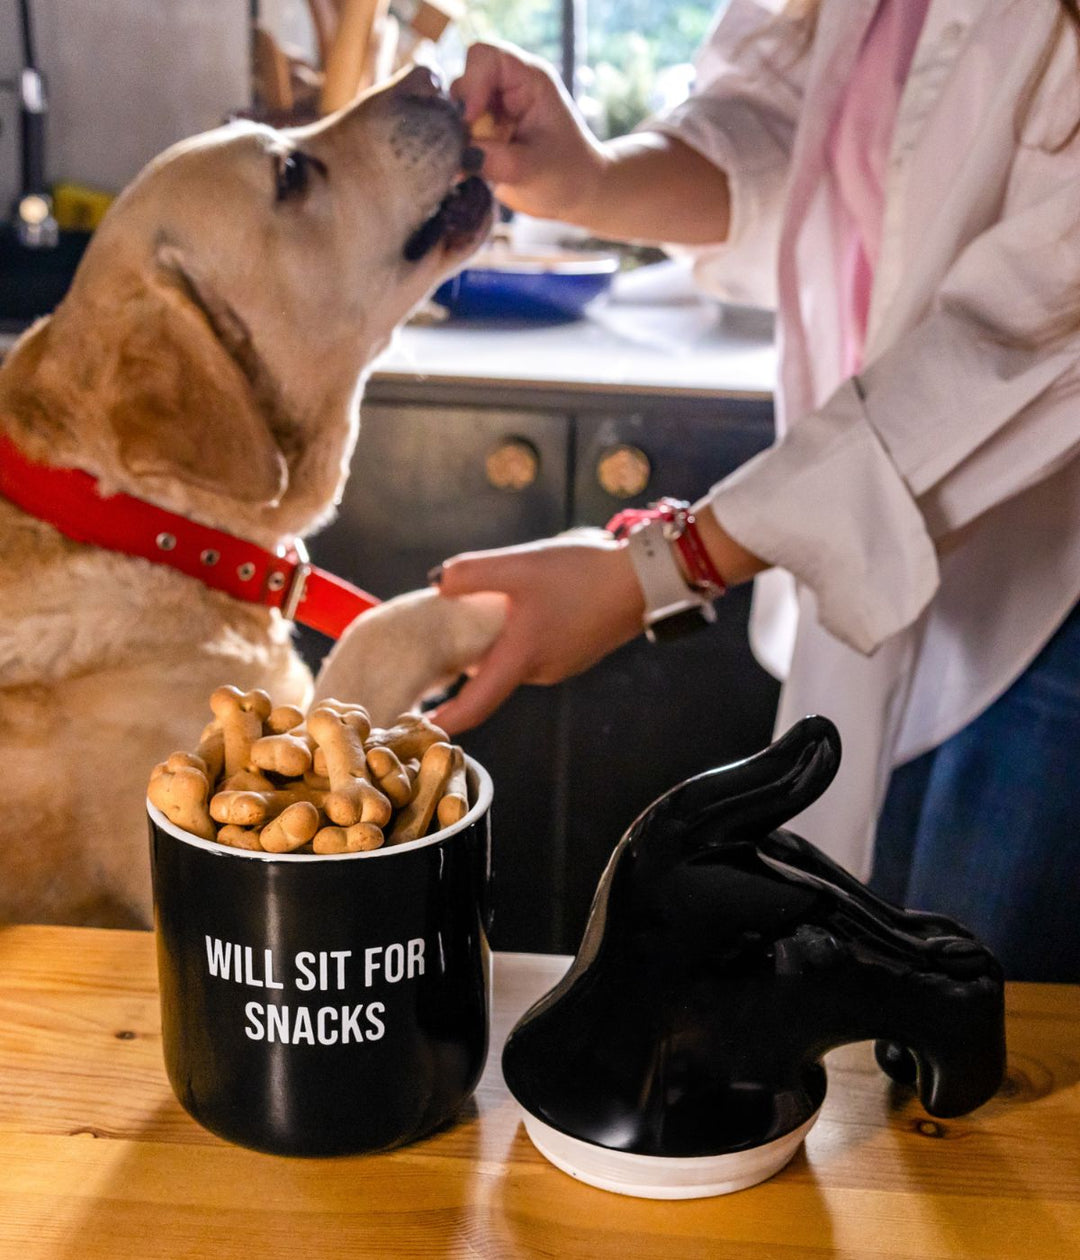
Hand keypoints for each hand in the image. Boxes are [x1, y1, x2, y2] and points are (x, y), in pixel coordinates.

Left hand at [429, 530, 644, 733]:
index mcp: (522, 658)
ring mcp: (561, 664)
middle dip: (467, 661)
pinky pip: (534, 649)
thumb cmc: (584, 573)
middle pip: (490, 675)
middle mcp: (540, 671)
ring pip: (513, 658)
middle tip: (439, 636)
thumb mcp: (521, 565)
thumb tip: (437, 585)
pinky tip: (526, 604)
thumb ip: (473, 573)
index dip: (444, 721)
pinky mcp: (574, 652)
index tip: (415, 729)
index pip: (474, 705)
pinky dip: (519, 635)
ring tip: (489, 607)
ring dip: (497, 640)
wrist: (646, 578)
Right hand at [450, 41, 608, 222]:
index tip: (471, 120)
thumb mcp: (530, 170)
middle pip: (464, 82)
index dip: (471, 84)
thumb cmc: (567, 176)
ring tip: (474, 164)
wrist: (578, 194)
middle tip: (471, 149)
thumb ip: (491, 160)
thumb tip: (453, 156)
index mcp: (529, 80)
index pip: (484, 56)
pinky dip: (458, 152)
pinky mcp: (486, 132)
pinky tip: (469, 171)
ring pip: (456, 110)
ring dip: (459, 137)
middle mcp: (508, 88)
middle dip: (461, 116)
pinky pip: (458, 133)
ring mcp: (495, 109)